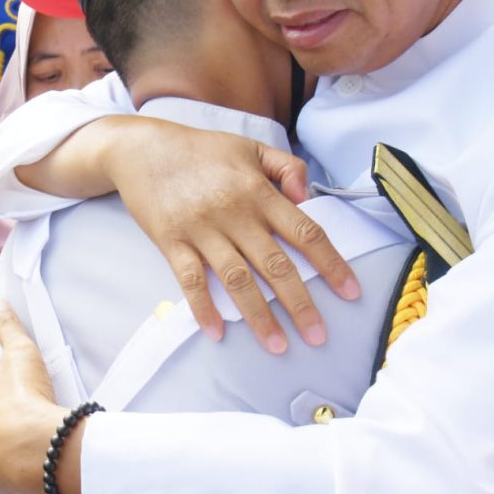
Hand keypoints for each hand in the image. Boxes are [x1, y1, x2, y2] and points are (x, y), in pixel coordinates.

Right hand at [100, 119, 360, 353]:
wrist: (142, 149)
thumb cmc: (202, 150)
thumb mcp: (251, 148)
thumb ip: (287, 168)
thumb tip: (309, 197)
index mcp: (258, 191)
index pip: (305, 232)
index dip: (331, 264)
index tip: (351, 291)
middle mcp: (234, 212)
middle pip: (275, 264)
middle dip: (299, 304)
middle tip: (318, 336)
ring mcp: (202, 229)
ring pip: (237, 279)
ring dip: (259, 315)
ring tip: (277, 346)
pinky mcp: (172, 241)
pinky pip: (191, 280)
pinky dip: (204, 307)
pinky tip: (218, 332)